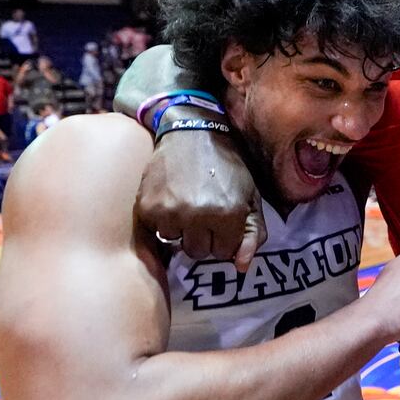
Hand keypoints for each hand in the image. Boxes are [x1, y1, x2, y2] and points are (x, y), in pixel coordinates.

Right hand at [137, 130, 265, 270]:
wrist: (192, 132)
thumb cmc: (228, 165)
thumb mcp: (251, 196)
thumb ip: (252, 233)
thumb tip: (242, 267)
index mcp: (228, 214)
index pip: (224, 253)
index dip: (224, 238)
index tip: (222, 220)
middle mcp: (198, 216)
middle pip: (198, 252)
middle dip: (203, 237)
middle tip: (204, 211)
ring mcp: (170, 212)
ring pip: (175, 242)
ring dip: (181, 229)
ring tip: (187, 203)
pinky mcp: (147, 207)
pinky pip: (156, 230)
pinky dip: (163, 220)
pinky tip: (171, 199)